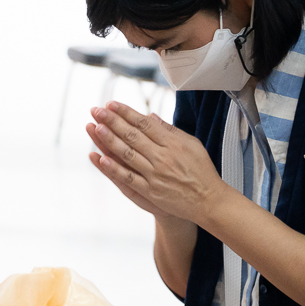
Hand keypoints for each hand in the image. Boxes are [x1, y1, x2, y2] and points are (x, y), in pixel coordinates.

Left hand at [85, 102, 225, 224]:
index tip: (112, 104)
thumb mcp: (192, 144)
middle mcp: (163, 157)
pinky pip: (129, 178)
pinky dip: (114, 169)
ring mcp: (155, 175)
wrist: (209, 201)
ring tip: (95, 128)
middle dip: (113, 121)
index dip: (126, 113)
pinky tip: (101, 159)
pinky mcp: (151, 191)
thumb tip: (150, 117)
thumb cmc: (201, 171)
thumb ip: (170, 130)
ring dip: (110, 140)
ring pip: (128, 154)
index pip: (145, 124)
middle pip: (133, 136)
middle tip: (97, 110)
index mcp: (173, 143)